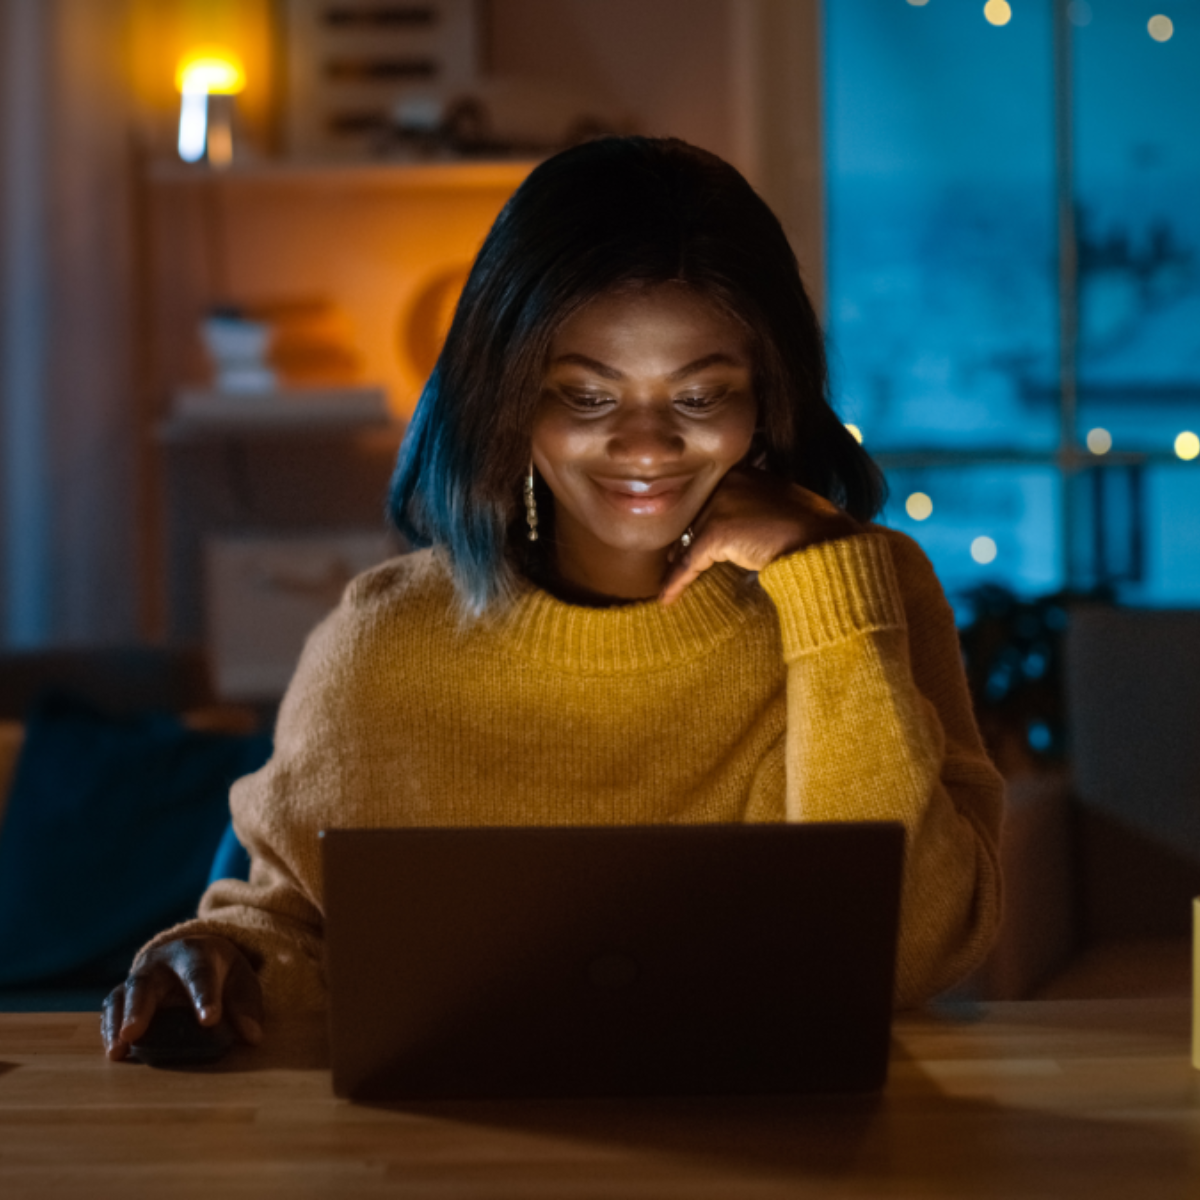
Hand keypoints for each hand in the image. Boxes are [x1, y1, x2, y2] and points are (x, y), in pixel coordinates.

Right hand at [101, 934, 263, 1061]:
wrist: (194, 955)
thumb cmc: (220, 972)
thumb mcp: (240, 980)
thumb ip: (246, 1005)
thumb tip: (252, 1036)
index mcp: (195, 953)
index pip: (199, 973)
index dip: (204, 996)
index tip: (209, 1020)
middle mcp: (161, 963)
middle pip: (147, 981)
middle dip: (141, 1007)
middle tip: (135, 1032)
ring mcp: (139, 978)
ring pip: (124, 995)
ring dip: (119, 1022)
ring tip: (118, 1050)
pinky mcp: (124, 995)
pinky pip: (112, 1008)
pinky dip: (109, 1028)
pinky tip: (114, 1051)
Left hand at [660, 468, 860, 605]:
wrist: (824, 544)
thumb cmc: (812, 530)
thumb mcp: (778, 506)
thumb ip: (752, 508)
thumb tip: (732, 530)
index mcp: (744, 472)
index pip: (709, 498)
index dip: (698, 522)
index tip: (685, 540)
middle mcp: (728, 481)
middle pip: (694, 516)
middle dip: (685, 540)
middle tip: (672, 562)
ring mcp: (721, 504)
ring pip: (689, 539)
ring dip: (680, 563)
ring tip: (669, 582)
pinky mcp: (717, 531)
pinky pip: (689, 561)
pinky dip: (678, 581)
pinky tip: (667, 598)